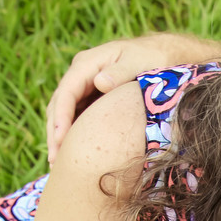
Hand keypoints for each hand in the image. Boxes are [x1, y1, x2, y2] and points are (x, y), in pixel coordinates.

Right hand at [45, 33, 220, 162]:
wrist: (165, 56)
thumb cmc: (154, 58)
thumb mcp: (140, 61)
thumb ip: (121, 72)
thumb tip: (100, 82)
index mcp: (88, 63)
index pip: (67, 92)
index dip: (61, 117)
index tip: (60, 140)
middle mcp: (82, 74)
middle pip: (60, 105)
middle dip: (55, 133)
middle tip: (55, 162)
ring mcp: (86, 86)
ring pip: (65, 113)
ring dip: (60, 138)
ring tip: (58, 165)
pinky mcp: (93, 98)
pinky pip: (78, 117)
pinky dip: (73, 135)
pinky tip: (73, 155)